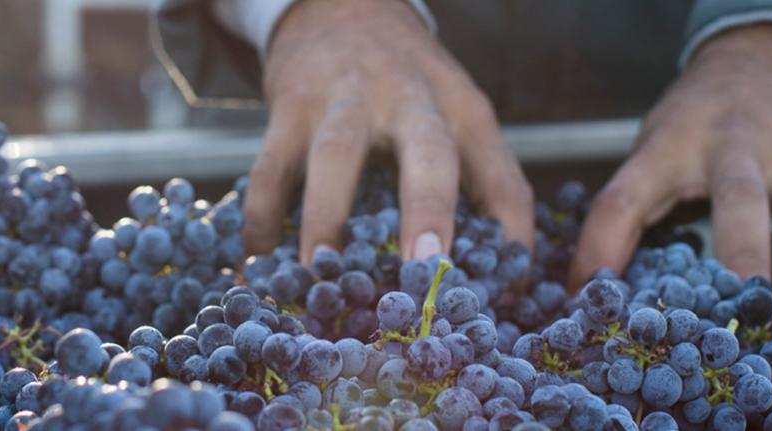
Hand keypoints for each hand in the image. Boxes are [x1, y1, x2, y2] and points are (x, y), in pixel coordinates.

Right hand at [243, 0, 534, 265]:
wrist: (341, 7)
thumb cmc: (409, 84)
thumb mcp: (457, 112)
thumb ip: (481, 179)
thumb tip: (502, 277)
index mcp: (463, 109)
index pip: (503, 176)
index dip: (510, 236)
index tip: (501, 294)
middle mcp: (410, 97)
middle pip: (428, 152)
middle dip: (428, 211)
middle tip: (424, 268)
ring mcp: (344, 97)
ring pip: (336, 156)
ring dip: (328, 217)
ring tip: (321, 271)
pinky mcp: (290, 103)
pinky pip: (271, 166)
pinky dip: (263, 215)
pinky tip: (261, 256)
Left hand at [569, 24, 771, 324]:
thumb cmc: (697, 121)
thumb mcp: (652, 147)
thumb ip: (625, 212)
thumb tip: (589, 296)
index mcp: (672, 144)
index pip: (624, 197)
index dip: (601, 250)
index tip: (590, 302)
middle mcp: (737, 145)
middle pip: (740, 202)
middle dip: (742, 260)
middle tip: (741, 324)